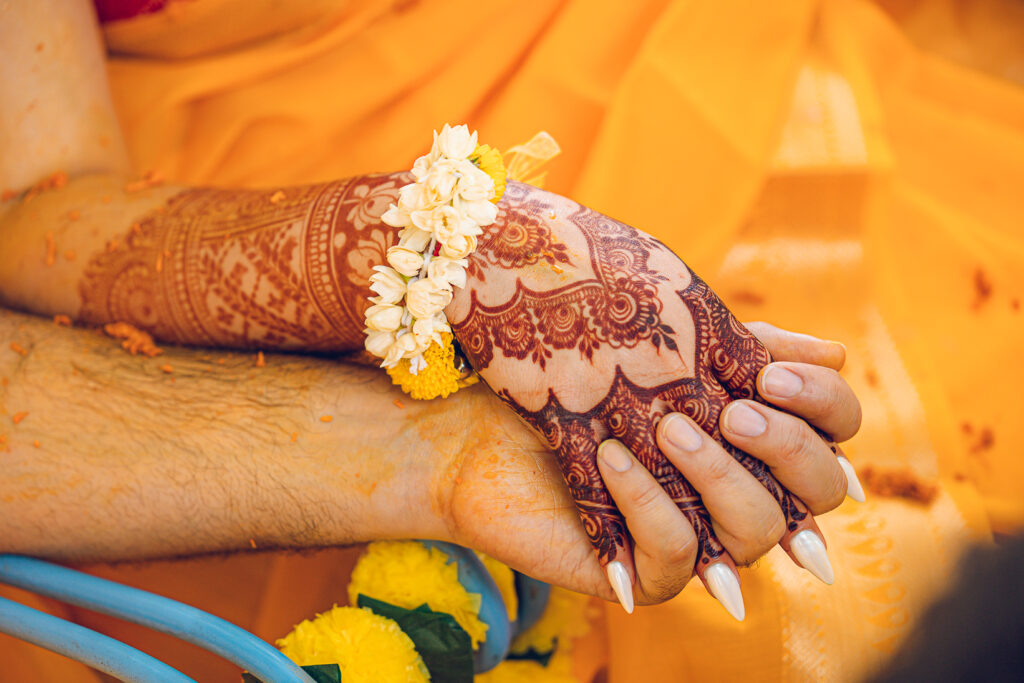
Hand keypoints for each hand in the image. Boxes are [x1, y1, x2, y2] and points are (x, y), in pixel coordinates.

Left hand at [446, 182, 857, 611]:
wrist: (474, 414)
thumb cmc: (566, 370)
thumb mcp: (659, 340)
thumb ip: (740, 343)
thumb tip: (837, 353)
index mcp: (747, 432)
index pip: (831, 434)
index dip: (823, 409)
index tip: (772, 376)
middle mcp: (731, 487)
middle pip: (819, 493)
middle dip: (785, 450)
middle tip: (730, 411)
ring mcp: (691, 532)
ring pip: (758, 533)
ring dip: (718, 476)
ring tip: (665, 428)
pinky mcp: (638, 567)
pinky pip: (675, 554)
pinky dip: (648, 501)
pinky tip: (609, 455)